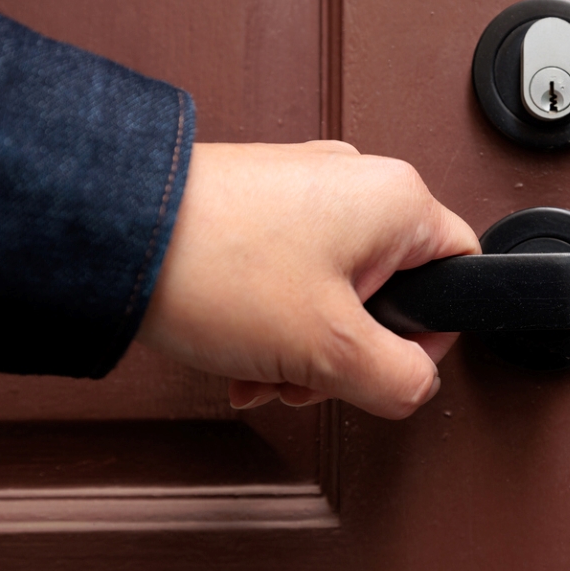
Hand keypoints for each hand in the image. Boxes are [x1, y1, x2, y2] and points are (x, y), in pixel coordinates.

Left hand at [135, 141, 479, 417]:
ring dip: (306, 348)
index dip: (428, 338)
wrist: (108, 233)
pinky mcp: (262, 204)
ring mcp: (306, 189)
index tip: (383, 367)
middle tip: (309, 376)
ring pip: (341, 292)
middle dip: (349, 354)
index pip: (461, 274)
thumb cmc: (210, 264)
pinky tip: (241, 351)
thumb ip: (399, 381)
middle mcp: (358, 183)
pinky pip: (296, 275)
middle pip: (393, 293)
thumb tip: (416, 387)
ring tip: (262, 368)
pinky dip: (275, 322)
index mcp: (398, 200)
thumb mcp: (329, 350)